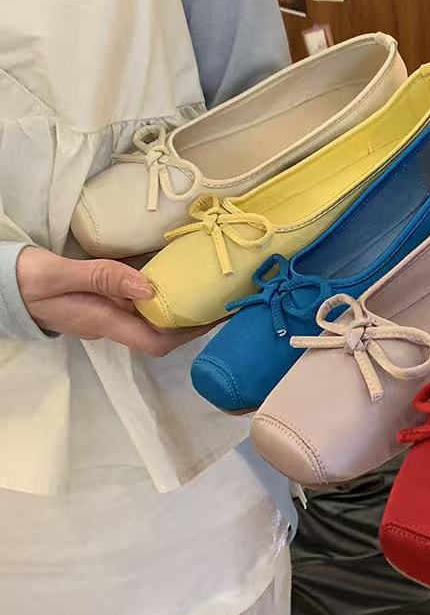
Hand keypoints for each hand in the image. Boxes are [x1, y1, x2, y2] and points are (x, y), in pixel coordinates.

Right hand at [16, 246, 205, 355]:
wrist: (2, 283)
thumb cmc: (29, 281)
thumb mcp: (61, 275)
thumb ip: (102, 278)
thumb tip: (149, 288)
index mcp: (103, 322)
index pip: (156, 340)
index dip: (190, 333)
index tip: (217, 316)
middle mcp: (110, 323)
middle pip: (161, 331)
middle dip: (193, 320)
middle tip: (222, 297)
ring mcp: (105, 313)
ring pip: (151, 317)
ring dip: (179, 306)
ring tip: (207, 285)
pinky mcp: (101, 301)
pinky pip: (138, 302)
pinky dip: (159, 292)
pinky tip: (173, 274)